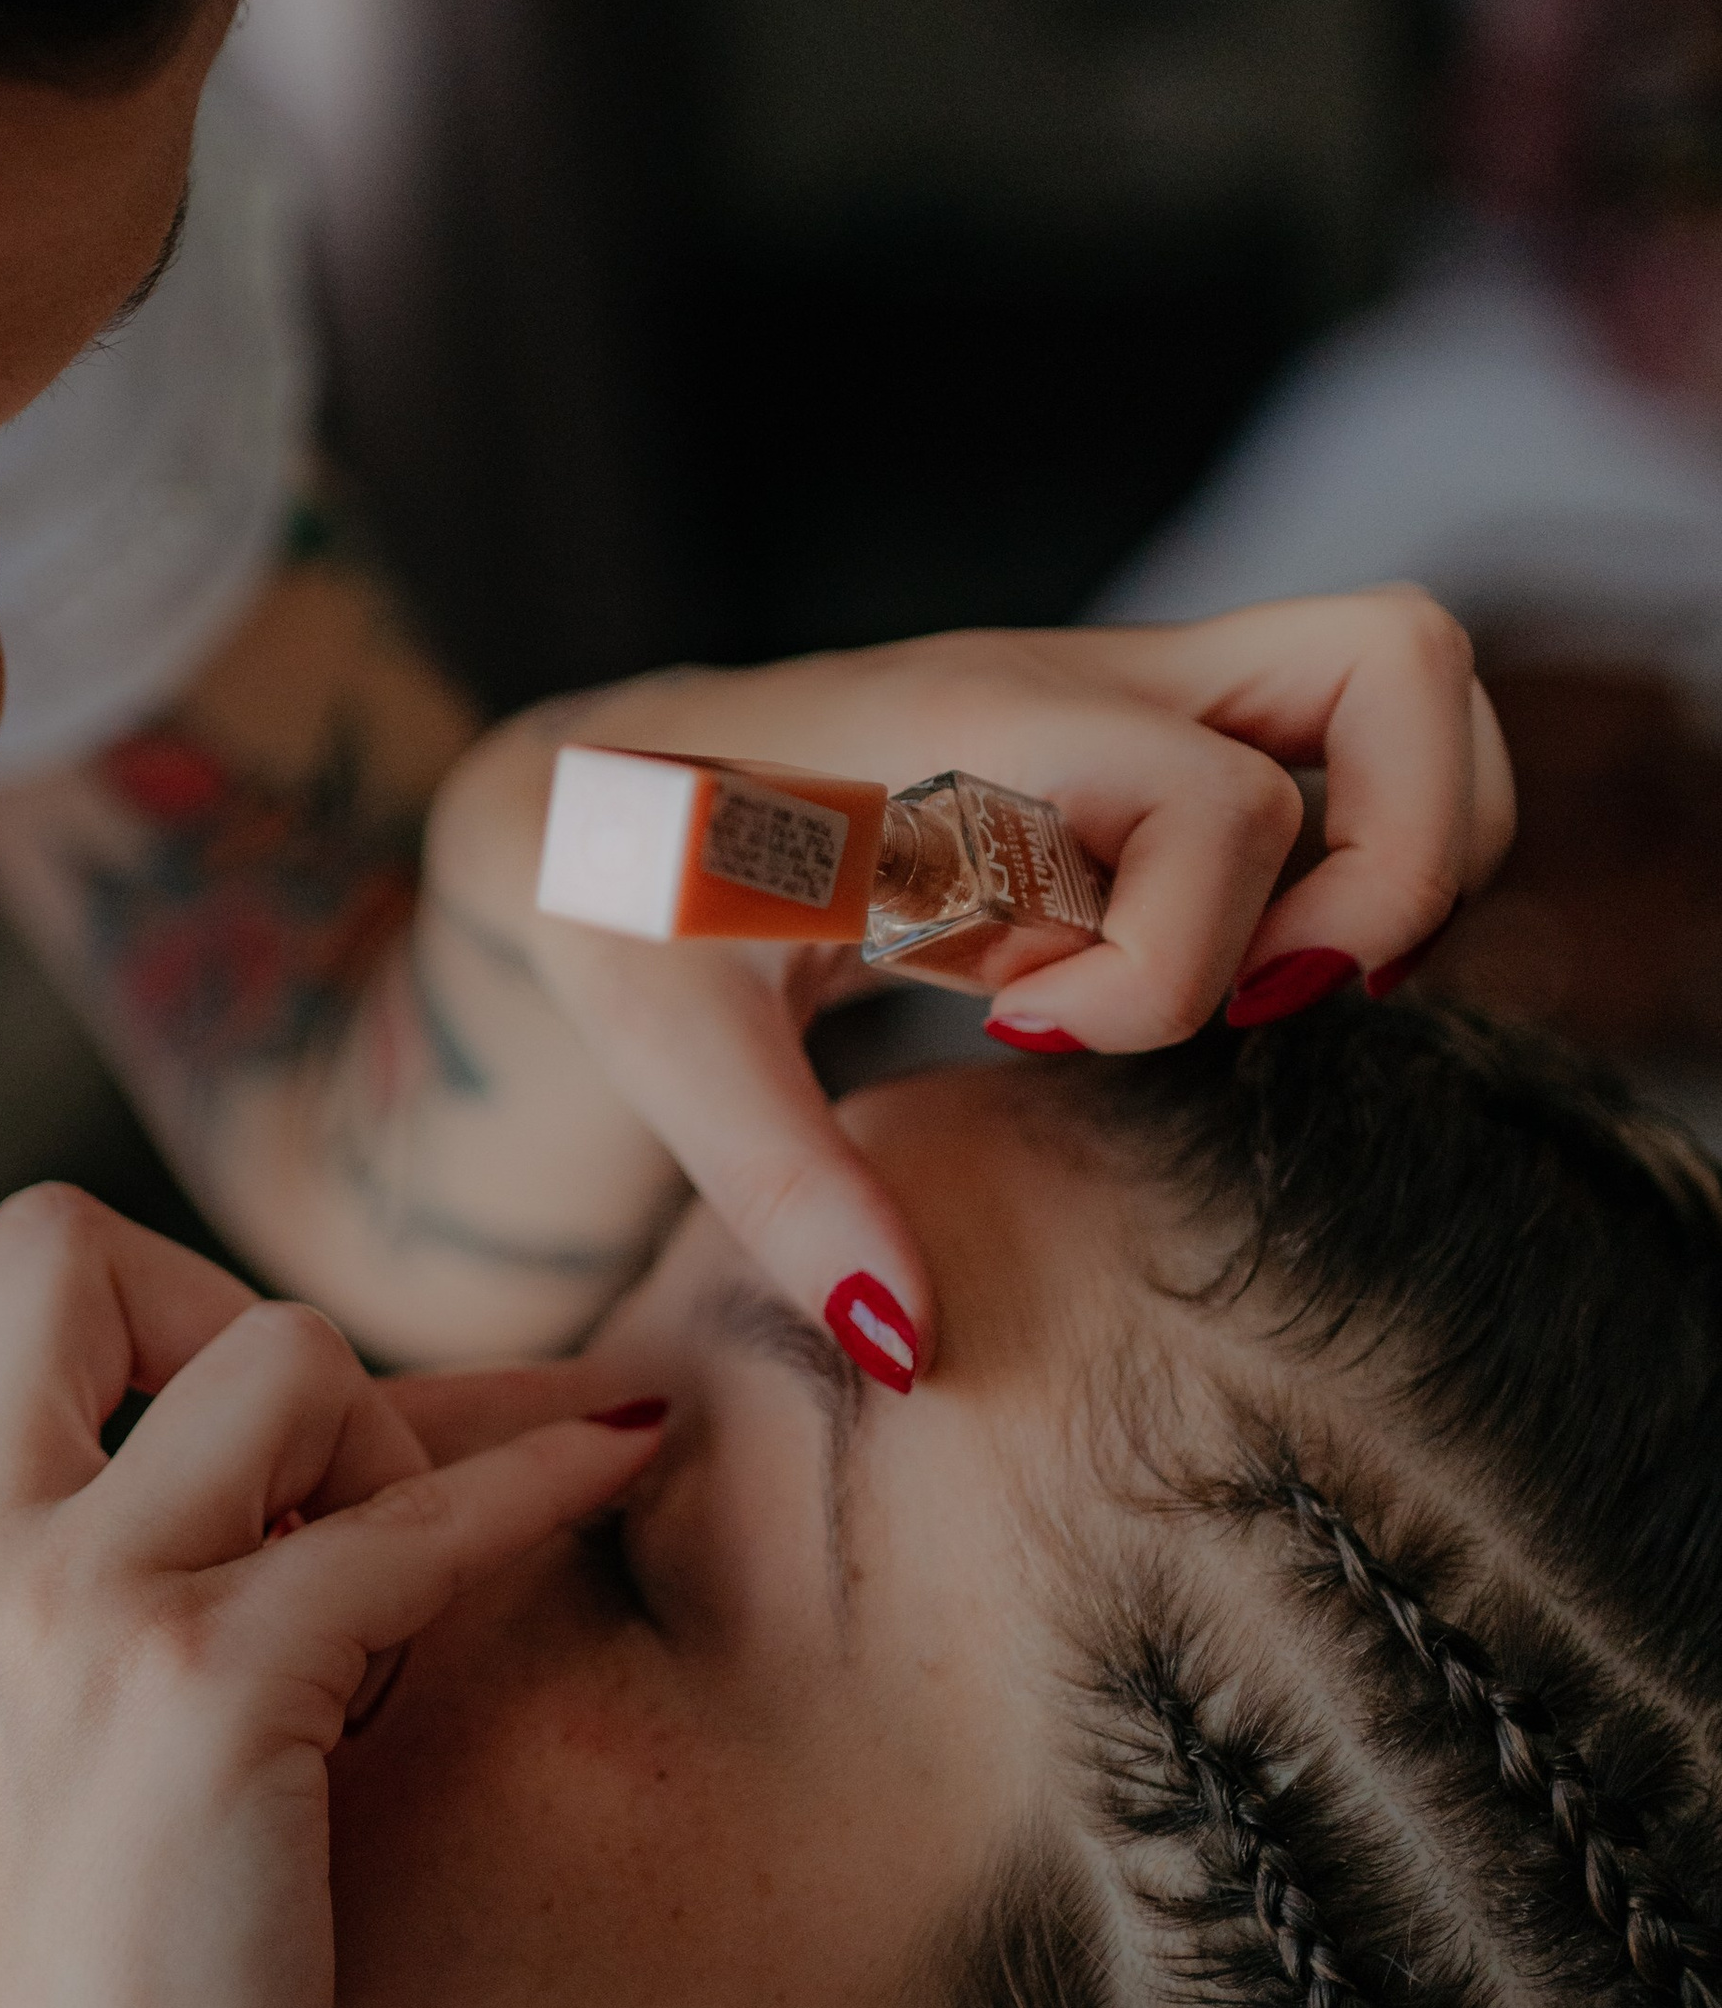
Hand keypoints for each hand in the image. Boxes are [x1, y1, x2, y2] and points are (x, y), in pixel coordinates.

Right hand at [0, 1188, 660, 2007]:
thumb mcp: (22, 1784)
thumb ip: (75, 1617)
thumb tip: (292, 1461)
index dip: (42, 1303)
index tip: (169, 1394)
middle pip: (56, 1234)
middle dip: (209, 1288)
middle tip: (306, 1445)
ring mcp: (80, 1616)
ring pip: (276, 1343)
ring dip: (387, 1422)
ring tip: (417, 1567)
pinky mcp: (214, 1699)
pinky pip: (414, 1513)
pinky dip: (541, 1479)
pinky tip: (625, 1458)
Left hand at [425, 590, 1511, 1379]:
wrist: (601, 792)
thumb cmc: (624, 899)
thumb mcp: (662, 1043)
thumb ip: (784, 1189)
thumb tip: (909, 1344)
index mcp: (980, 733)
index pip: (1212, 806)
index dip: (1169, 964)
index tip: (1022, 1033)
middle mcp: (1092, 684)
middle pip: (1398, 662)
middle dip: (1396, 869)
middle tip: (1258, 1006)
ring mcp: (1139, 700)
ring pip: (1407, 688)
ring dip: (1401, 862)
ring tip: (1257, 993)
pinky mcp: (1148, 747)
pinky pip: (1346, 757)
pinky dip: (1354, 869)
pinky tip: (1218, 981)